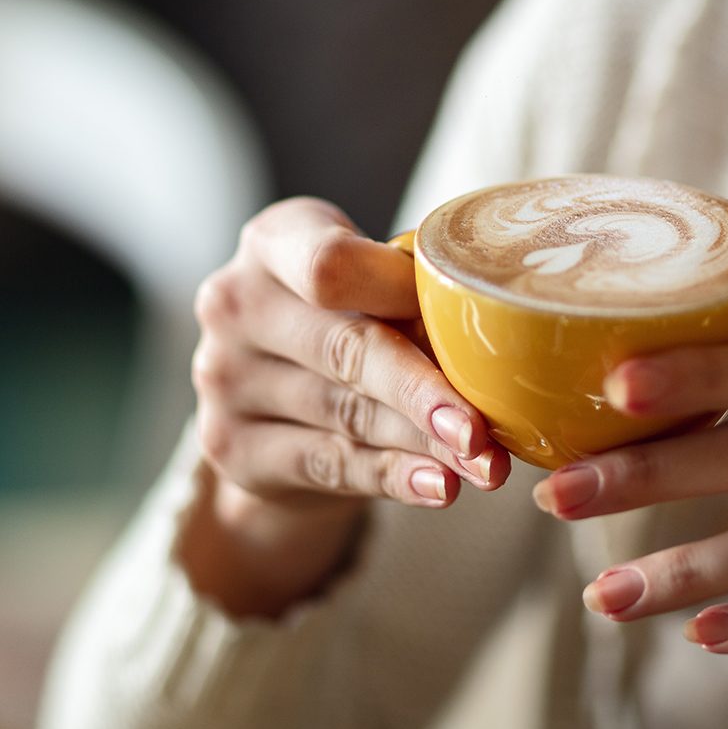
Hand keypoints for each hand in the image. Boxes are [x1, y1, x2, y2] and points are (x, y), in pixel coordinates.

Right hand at [184, 196, 510, 614]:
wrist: (275, 398)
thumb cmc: (348, 317)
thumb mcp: (370, 286)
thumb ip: (414, 293)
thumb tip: (505, 328)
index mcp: (273, 242)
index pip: (330, 264)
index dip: (401, 294)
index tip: (462, 318)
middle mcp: (235, 303)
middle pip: (345, 349)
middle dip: (425, 392)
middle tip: (484, 430)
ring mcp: (223, 377)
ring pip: (346, 415)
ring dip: (424, 444)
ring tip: (484, 465)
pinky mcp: (230, 446)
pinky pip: (329, 465)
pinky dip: (393, 476)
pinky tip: (439, 486)